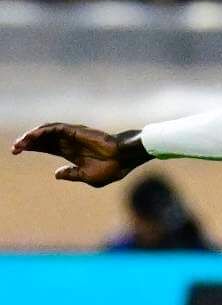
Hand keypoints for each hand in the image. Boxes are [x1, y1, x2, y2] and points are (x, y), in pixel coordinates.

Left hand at [12, 123, 147, 186]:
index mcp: (71, 153)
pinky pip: (54, 128)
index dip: (31, 148)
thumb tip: (55, 174)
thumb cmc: (112, 169)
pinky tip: (31, 137)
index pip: (46, 147)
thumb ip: (71, 174)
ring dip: (31, 137)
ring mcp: (71, 135)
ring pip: (45, 132)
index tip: (16, 152)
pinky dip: (41, 131)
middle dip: (27, 143)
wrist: (124, 159)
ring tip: (20, 144)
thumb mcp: (88, 177)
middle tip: (13, 149)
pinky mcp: (75, 130)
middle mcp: (68, 142)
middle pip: (42, 139)